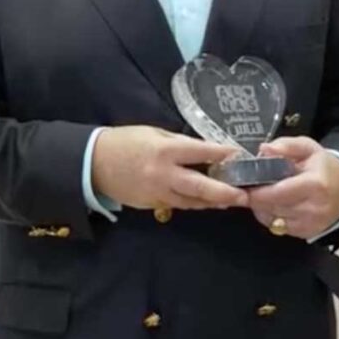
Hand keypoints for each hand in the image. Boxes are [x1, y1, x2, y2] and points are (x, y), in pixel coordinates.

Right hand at [92, 126, 249, 211]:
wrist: (93, 163)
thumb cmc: (125, 142)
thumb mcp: (154, 134)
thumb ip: (179, 143)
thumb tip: (205, 151)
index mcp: (165, 151)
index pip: (203, 152)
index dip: (224, 154)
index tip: (240, 155)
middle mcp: (165, 174)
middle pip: (203, 187)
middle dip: (227, 192)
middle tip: (245, 195)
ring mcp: (159, 193)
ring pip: (193, 201)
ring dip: (214, 201)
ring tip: (232, 200)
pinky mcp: (153, 204)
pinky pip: (179, 204)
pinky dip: (194, 203)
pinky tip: (206, 201)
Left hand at [246, 136, 338, 239]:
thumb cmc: (323, 167)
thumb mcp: (308, 148)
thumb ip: (286, 145)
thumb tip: (265, 149)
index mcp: (316, 185)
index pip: (278, 192)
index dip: (257, 189)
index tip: (246, 182)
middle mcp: (315, 208)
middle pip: (272, 207)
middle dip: (256, 197)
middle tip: (251, 186)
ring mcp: (311, 224)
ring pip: (271, 219)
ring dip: (261, 207)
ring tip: (264, 193)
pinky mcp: (306, 233)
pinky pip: (277, 227)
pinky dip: (270, 217)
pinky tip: (274, 204)